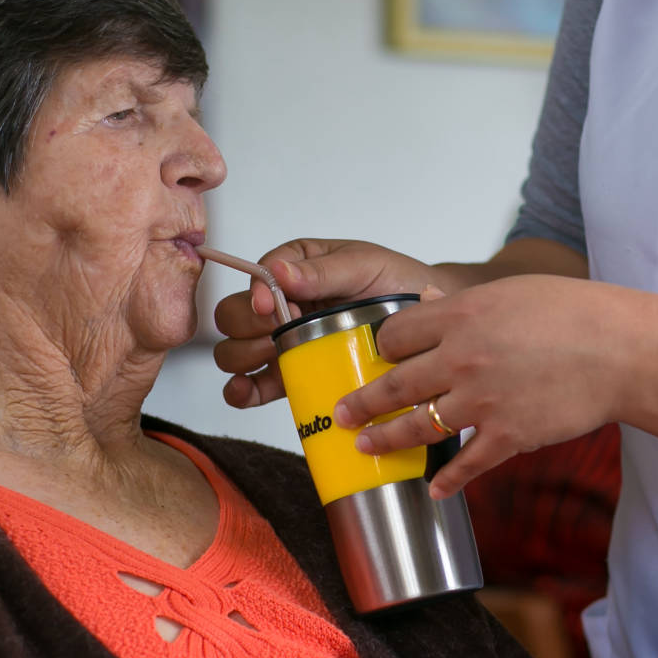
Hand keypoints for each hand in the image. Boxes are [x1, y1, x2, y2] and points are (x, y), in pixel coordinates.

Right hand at [211, 239, 443, 407]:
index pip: (255, 277)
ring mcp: (284, 342)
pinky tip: (247, 390)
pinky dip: (242, 390)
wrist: (424, 325)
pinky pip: (251, 386)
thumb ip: (321, 271)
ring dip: (244, 359)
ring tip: (274, 359)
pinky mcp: (290, 376)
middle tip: (277, 334)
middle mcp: (281, 304)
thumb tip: (279, 272)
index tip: (272, 307)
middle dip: (248, 328)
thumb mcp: (363, 266)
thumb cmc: (395, 284)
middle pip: (233, 317)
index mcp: (294, 267)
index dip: (256, 294)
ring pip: (234, 352)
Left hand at [333, 275, 631, 498]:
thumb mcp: (512, 292)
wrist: (622, 351)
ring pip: (417, 427)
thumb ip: (466, 304)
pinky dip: (447, 481)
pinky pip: (466, 464)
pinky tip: (434, 490)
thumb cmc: (574, 314)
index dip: (380, 349)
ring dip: (386, 439)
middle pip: (393, 384)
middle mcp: (462, 358)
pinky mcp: (508, 436)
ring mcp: (483, 400)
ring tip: (366, 446)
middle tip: (342, 413)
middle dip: (361, 402)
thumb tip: (430, 301)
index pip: (395, 335)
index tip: (374, 360)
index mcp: (460, 316)